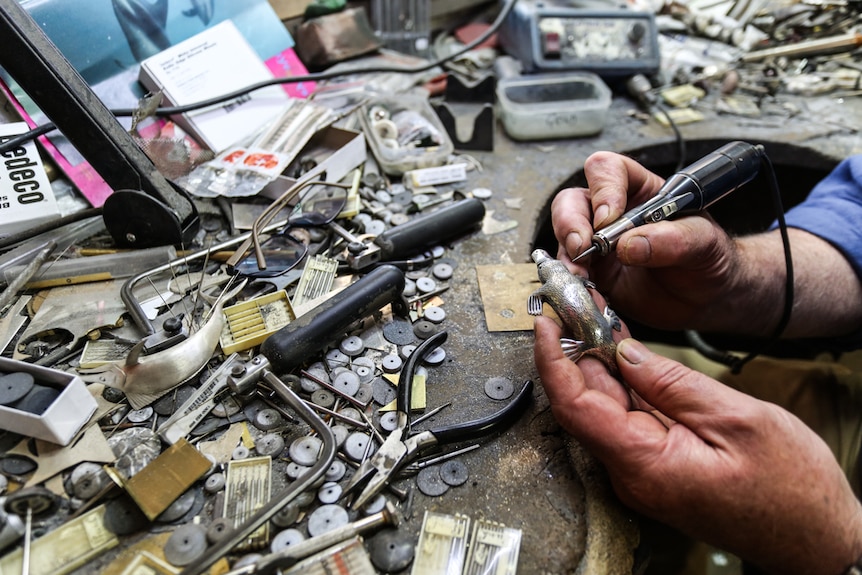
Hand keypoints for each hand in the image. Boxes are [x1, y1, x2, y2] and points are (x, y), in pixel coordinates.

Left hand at [534, 315, 861, 574]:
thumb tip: (624, 352)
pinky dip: (621, 379)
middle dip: (572, 348)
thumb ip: (671, 383)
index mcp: (644, 465)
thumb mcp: (736, 420)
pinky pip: (626, 415)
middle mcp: (632, 472)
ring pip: (603, 406)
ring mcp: (642, 469)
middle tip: (573, 303)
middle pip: (583, 402)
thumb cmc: (792, 490)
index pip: (574, 406)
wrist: (816, 536)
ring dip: (596, 359)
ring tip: (594, 313)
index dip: (552, 359)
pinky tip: (620, 346)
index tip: (547, 320)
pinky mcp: (655, 462)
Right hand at [552, 151, 744, 331]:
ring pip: (565, 236)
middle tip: (582, 247)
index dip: (603, 190)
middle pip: (572, 201)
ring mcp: (599, 244)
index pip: (608, 171)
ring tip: (583, 275)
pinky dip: (572, 281)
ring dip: (569, 255)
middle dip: (571, 223)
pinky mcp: (594, 273)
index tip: (608, 219)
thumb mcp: (705, 243)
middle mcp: (613, 213)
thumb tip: (630, 244)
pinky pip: (570, 271)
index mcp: (641, 191)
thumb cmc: (710, 261)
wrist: (707, 300)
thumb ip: (674, 240)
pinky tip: (588, 291)